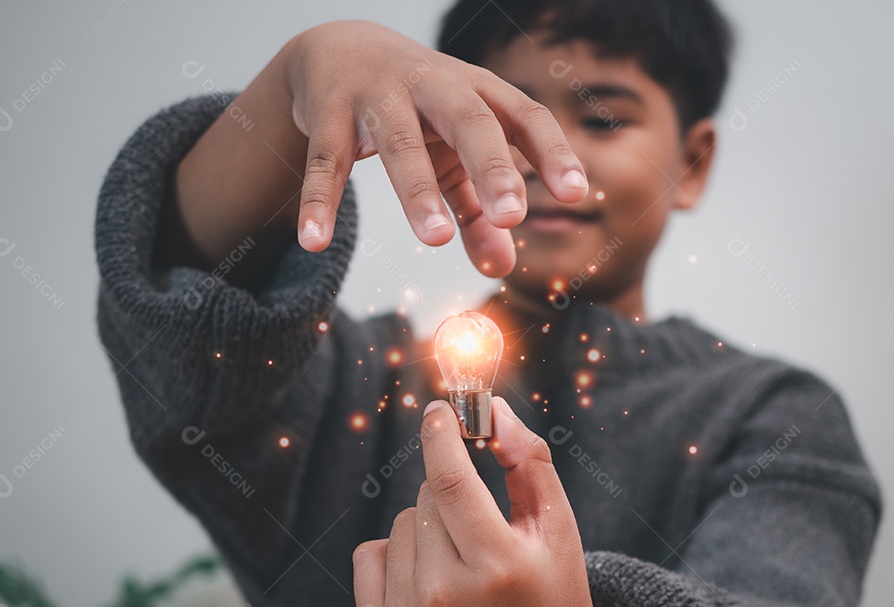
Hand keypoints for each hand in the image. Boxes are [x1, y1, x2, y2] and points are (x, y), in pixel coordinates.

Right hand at [285, 21, 588, 276]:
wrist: (338, 49)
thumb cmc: (417, 112)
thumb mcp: (453, 156)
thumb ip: (479, 212)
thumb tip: (503, 270)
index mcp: (477, 91)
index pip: (524, 116)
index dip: (552, 152)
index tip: (578, 194)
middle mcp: (434, 84)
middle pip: (469, 121)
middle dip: (492, 167)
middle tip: (513, 217)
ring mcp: (378, 94)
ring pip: (399, 143)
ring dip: (417, 191)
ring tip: (434, 239)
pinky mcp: (329, 112)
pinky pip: (324, 162)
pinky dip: (319, 201)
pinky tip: (315, 242)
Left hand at [353, 398, 665, 606]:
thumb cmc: (554, 584)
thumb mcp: (556, 520)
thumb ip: (527, 457)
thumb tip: (488, 409)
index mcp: (498, 566)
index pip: (450, 479)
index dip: (440, 435)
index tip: (438, 410)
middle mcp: (448, 597)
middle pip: (427, 496)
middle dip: (453, 491)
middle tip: (483, 525)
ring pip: (401, 522)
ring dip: (429, 525)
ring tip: (464, 561)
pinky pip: (369, 552)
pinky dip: (397, 552)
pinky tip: (431, 576)